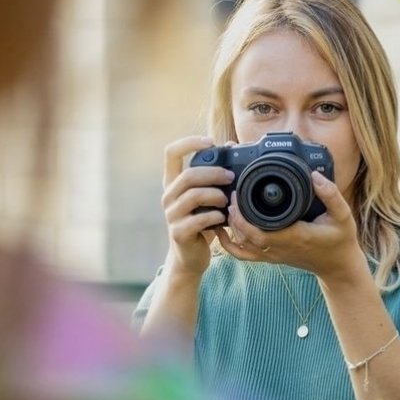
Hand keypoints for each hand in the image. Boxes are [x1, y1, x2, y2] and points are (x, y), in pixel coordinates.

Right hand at [160, 135, 233, 274]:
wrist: (191, 256)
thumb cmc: (201, 222)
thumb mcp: (206, 196)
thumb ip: (214, 174)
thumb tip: (230, 144)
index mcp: (172, 183)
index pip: (171, 153)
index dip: (189, 142)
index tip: (210, 142)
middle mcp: (168, 196)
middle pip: (188, 175)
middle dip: (214, 173)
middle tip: (231, 178)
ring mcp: (171, 215)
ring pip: (193, 196)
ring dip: (216, 196)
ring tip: (227, 201)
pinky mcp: (178, 232)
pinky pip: (198, 219)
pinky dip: (215, 216)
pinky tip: (222, 218)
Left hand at [216, 170, 363, 280]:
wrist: (337, 266)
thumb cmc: (340, 240)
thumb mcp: (343, 215)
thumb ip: (331, 194)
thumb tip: (315, 176)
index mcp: (294, 236)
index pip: (258, 231)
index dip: (242, 215)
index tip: (239, 194)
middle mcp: (279, 248)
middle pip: (244, 236)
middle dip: (234, 216)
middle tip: (232, 195)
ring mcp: (273, 255)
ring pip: (242, 245)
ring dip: (231, 227)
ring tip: (230, 206)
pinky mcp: (270, 257)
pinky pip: (244, 255)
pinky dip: (229, 245)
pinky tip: (223, 232)